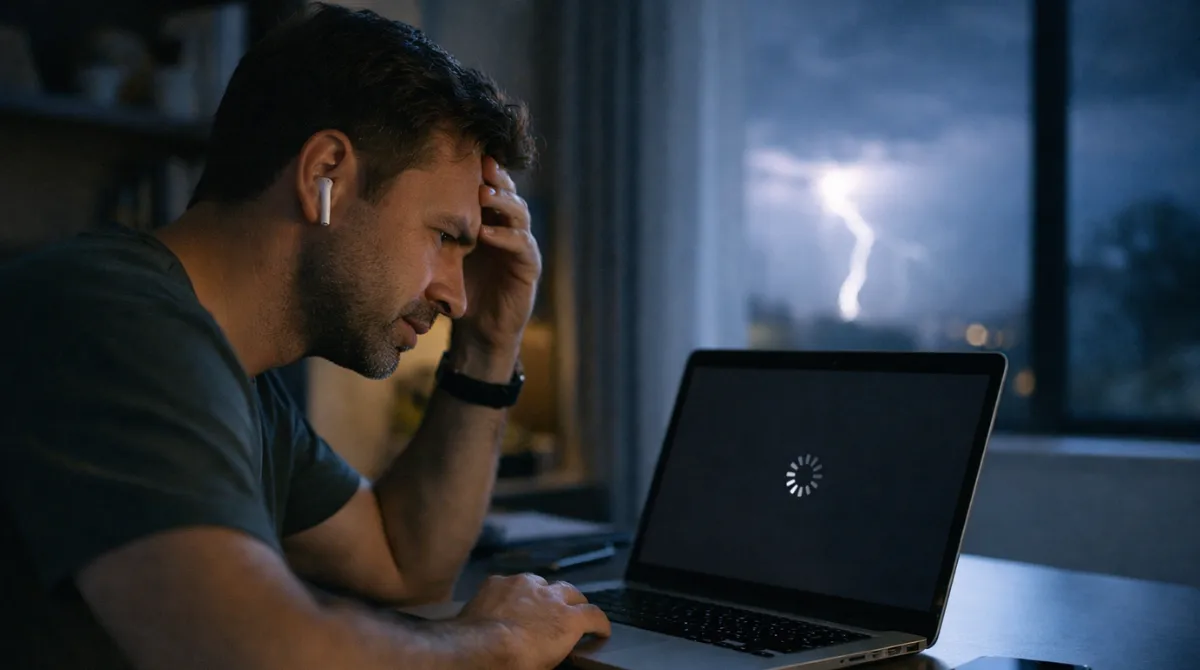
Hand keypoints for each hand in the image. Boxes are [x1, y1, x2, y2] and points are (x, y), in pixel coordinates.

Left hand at [451, 157, 541, 380]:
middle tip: (480, 163)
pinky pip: (522, 245)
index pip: (487, 185)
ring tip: (483, 194)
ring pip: (519, 213)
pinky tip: (487, 233)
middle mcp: (507, 226)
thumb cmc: (457, 289)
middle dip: (494, 176)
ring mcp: (521, 245)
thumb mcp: (442, 253)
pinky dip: (506, 237)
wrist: (477, 332)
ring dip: (502, 201)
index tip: (461, 152)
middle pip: (506, 191)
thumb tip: (397, 197)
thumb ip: (434, 229)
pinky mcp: (528, 267)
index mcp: (487, 218)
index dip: (479, 168)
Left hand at [458, 573, 611, 669]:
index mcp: (568, 620)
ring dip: (541, 594)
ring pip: (541, 583)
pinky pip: (511, 584)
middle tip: (570, 611)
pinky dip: (512, 593)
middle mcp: (550, 595)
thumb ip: (558, 648)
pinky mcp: (499, 581)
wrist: (477, 648)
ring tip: (533, 606)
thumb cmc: (516, 664)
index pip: (595, 615)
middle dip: (574, 601)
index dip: (600, 624)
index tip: (601, 630)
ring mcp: (524, 584)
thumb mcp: (546, 664)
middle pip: (571, 591)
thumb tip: (556, 647)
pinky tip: (504, 604)